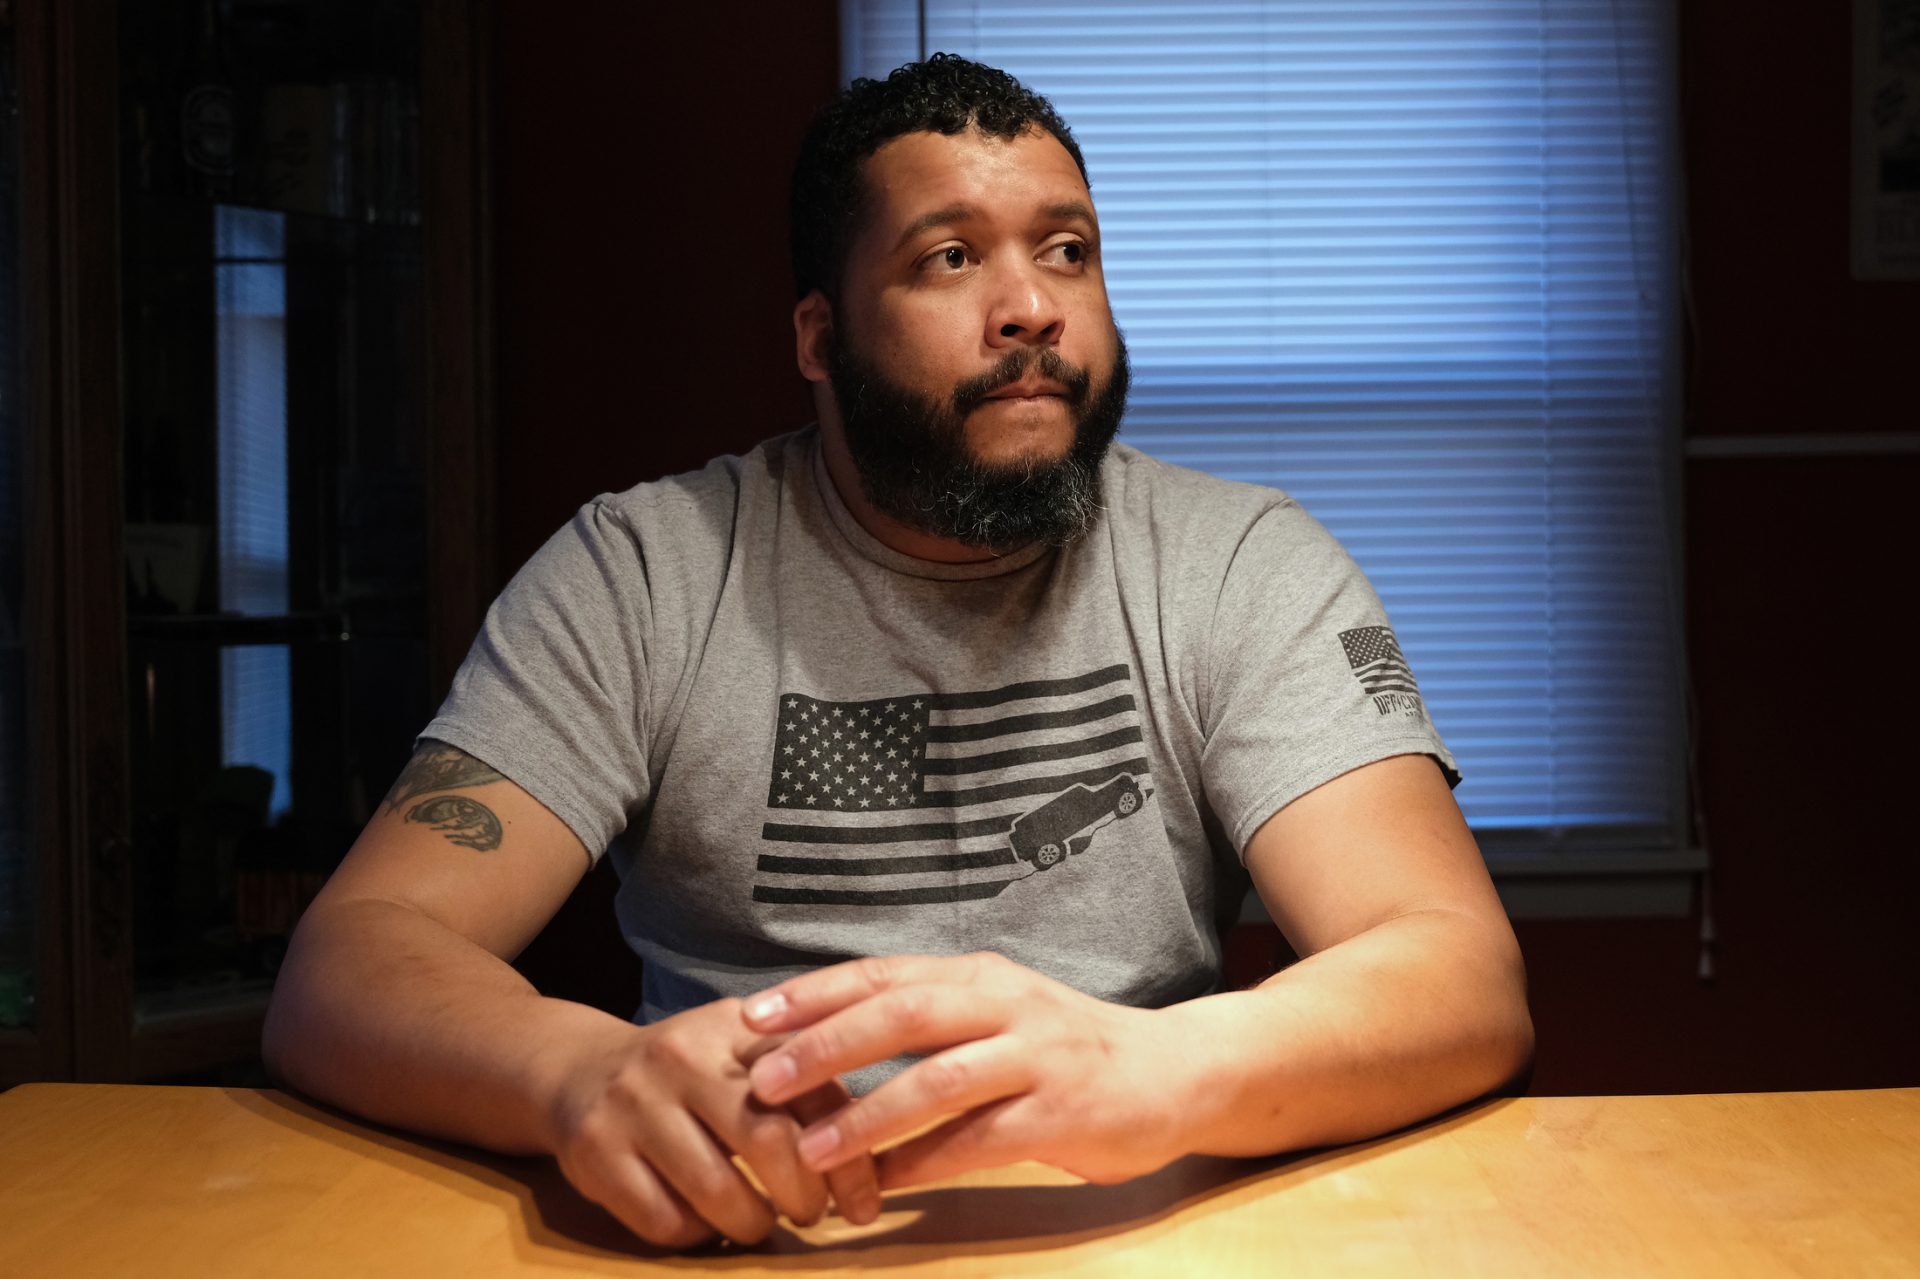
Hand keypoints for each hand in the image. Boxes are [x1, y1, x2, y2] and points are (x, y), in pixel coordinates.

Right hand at [543, 998, 879, 1247]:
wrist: (579, 1069)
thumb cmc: (690, 1074)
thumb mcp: (745, 1055)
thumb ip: (808, 1087)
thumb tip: (874, 1154)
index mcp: (736, 1028)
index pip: (814, 1093)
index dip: (849, 1161)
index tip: (862, 1205)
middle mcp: (683, 1056)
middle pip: (768, 1142)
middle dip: (803, 1197)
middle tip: (810, 1217)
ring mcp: (634, 1103)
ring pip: (717, 1193)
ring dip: (752, 1224)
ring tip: (759, 1223)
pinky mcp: (594, 1151)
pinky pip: (665, 1221)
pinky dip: (697, 1235)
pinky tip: (704, 1222)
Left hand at [740, 953, 1192, 1190]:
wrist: (1176, 1071)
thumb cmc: (1066, 1046)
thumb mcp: (997, 1012)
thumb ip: (928, 1018)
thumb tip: (827, 1039)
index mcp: (977, 976)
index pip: (882, 975)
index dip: (814, 995)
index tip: (751, 1018)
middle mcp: (1004, 1005)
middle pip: (901, 1015)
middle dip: (826, 1047)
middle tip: (764, 1080)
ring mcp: (1036, 1057)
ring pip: (938, 1079)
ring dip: (868, 1116)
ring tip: (811, 1150)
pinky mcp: (1061, 1113)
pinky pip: (980, 1140)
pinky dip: (926, 1163)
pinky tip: (883, 1186)